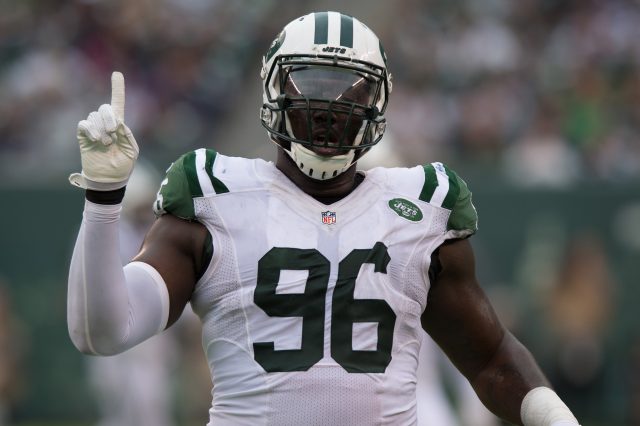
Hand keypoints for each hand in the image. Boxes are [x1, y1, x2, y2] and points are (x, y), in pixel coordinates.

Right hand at [69, 71, 138, 189]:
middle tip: (113, 132)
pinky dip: (91, 129)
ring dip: (101, 129)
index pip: (117, 103)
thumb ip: (127, 135)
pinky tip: (96, 139)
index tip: (117, 74)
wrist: (109, 179)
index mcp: (120, 126)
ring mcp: (93, 129)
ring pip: (94, 116)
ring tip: (106, 144)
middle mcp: (105, 124)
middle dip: (110, 118)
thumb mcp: (132, 150)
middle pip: (104, 108)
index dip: (117, 88)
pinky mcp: (83, 136)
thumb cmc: (123, 166)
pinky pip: (84, 123)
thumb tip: (118, 122)